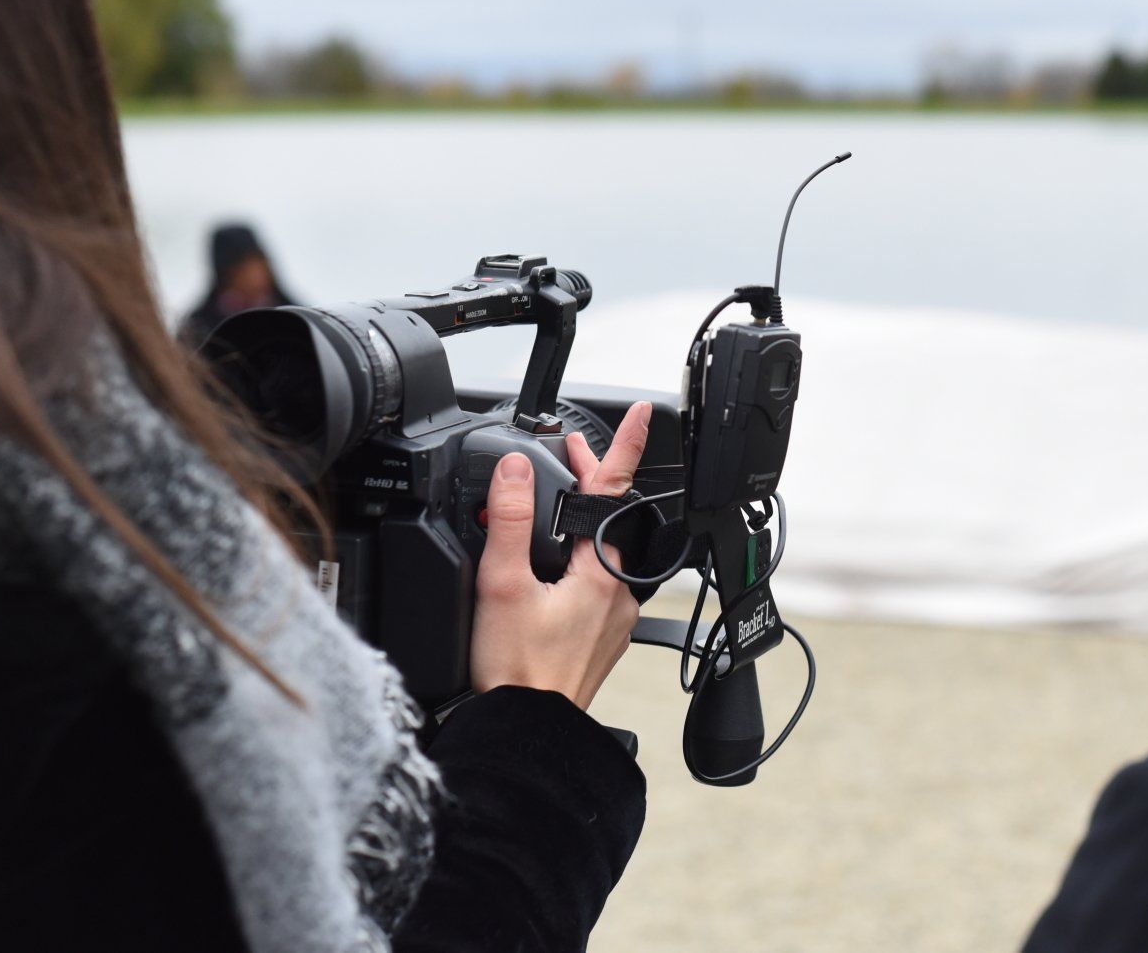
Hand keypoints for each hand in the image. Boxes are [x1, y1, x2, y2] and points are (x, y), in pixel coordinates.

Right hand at [469, 403, 651, 708]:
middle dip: (589, 481)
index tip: (646, 413)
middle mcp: (618, 592)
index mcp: (601, 571)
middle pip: (610, 519)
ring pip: (602, 552)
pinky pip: (595, 585)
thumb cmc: (518, 672)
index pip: (616, 491)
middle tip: (567, 451)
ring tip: (549, 504)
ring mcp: (613, 617)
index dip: (626, 446)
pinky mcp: (601, 638)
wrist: (528, 734)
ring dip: (579, 524)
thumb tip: (511, 471)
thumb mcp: (501, 585)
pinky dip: (575, 563)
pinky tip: (548, 567)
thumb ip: (508, 522)